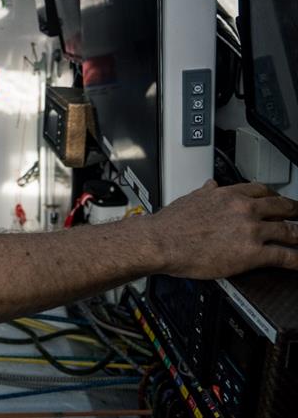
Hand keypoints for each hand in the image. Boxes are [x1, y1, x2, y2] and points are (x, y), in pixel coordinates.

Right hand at [149, 180, 297, 278]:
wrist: (161, 242)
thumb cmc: (171, 224)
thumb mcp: (190, 198)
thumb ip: (205, 191)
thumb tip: (211, 185)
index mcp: (229, 195)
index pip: (262, 190)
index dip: (275, 197)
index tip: (279, 202)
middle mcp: (244, 209)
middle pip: (283, 207)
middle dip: (296, 212)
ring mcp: (251, 230)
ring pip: (290, 231)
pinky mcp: (252, 253)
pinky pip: (286, 256)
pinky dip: (297, 260)